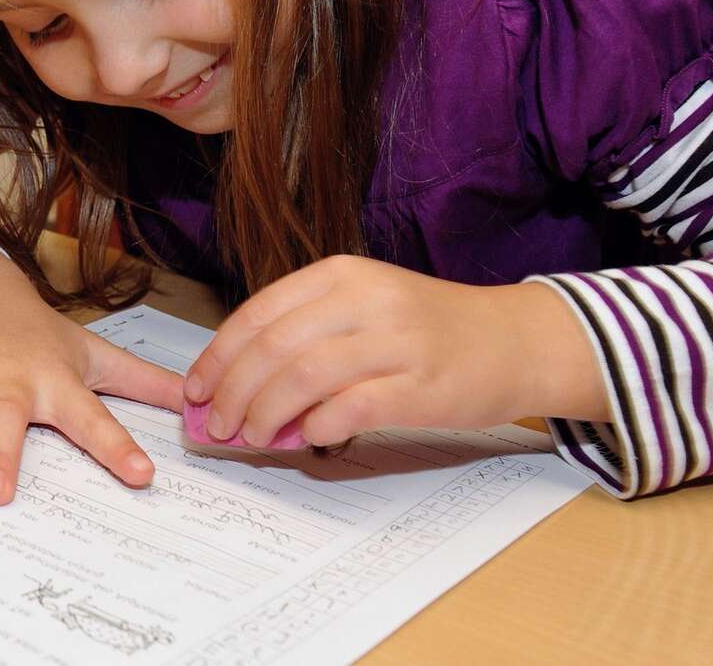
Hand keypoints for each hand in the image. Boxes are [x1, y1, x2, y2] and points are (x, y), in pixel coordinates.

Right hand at [0, 248, 184, 505]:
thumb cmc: (42, 335)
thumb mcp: (94, 353)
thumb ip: (144, 385)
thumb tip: (201, 406)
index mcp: (54, 379)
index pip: (92, 417)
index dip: (115, 446)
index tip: (140, 476)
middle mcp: (6, 379)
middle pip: (5, 419)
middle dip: (0, 454)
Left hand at [182, 255, 609, 448]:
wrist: (516, 340)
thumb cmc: (429, 328)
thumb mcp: (363, 306)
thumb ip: (306, 334)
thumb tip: (238, 383)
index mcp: (340, 274)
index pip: (258, 314)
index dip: (219, 356)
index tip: (196, 390)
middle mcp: (365, 299)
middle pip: (272, 348)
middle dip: (233, 392)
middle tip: (218, 425)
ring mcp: (396, 341)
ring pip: (304, 377)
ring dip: (266, 413)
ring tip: (253, 436)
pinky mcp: (422, 385)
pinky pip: (353, 408)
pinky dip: (318, 426)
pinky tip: (306, 438)